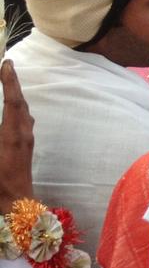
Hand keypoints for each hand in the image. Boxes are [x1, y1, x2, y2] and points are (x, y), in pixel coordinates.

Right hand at [0, 61, 33, 212]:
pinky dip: (17, 110)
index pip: (13, 101)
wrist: (16, 203)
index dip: (10, 82)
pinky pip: (23, 122)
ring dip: (16, 97)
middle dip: (13, 84)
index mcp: (12, 135)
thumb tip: (2, 121)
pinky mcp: (27, 148)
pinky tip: (12, 110)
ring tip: (8, 84)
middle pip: (21, 104)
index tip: (7, 63)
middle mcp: (23, 135)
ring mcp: (27, 141)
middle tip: (6, 67)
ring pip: (24, 113)